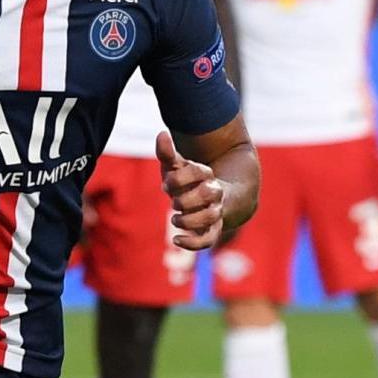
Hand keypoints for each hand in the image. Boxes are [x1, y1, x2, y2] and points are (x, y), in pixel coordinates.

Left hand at [157, 130, 227, 249]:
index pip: (198, 172)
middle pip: (207, 193)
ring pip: (210, 217)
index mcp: (207, 175)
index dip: (178, 177)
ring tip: (175, 219)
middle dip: (185, 198)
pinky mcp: (212, 229)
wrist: (216, 198)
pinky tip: (176, 240)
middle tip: (173, 201)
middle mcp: (214, 193)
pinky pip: (208, 240)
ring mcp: (215, 212)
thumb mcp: (178, 166)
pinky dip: (192, 243)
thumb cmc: (190, 181)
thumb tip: (161, 134)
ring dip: (188, 219)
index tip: (166, 183)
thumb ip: (168, 153)